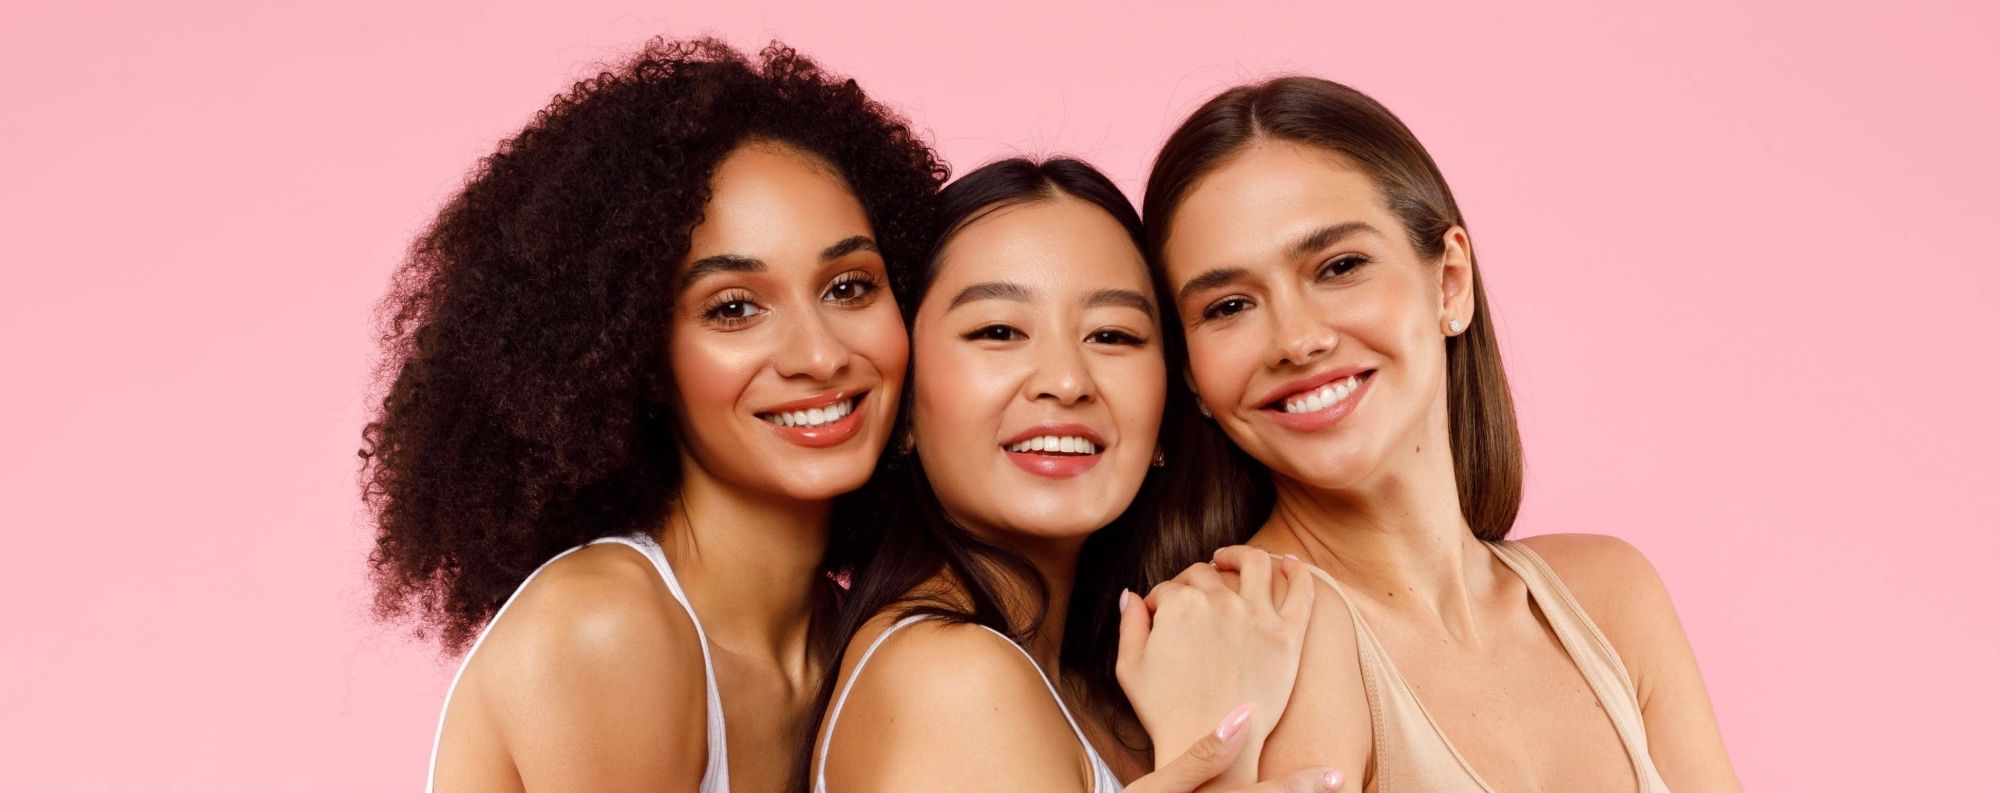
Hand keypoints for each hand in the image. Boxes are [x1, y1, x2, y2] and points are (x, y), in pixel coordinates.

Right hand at [1116, 546, 1315, 788]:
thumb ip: (1129, 625)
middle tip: (1191, 599)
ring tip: (1232, 560)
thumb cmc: (1167, 712)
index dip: (1160, 601)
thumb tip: (1131, 595)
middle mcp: (1220, 602)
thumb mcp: (1130, 667)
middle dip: (1193, 581)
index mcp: (1180, 605)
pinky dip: (1298, 569)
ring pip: (1255, 563)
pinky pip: (1302, 590)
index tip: (1160, 616)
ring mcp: (1257, 616)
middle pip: (1206, 574)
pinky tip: (1290, 561)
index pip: (1168, 588)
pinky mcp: (1288, 636)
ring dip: (1240, 555)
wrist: (1212, 745)